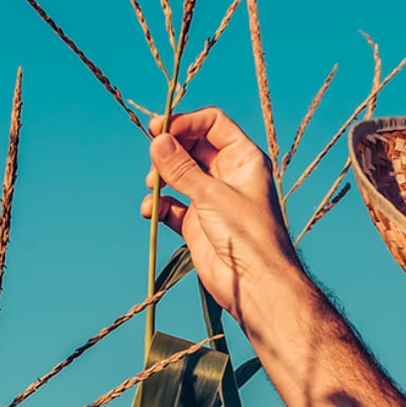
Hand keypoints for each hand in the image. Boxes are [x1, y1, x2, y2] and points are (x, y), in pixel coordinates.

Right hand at [140, 108, 306, 330]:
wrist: (254, 284)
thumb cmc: (247, 234)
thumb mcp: (212, 194)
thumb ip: (182, 167)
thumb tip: (158, 141)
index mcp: (243, 158)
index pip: (212, 124)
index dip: (186, 122)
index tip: (160, 129)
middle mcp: (227, 175)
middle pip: (192, 147)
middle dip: (170, 149)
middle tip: (152, 157)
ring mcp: (211, 199)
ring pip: (179, 175)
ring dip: (162, 177)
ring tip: (153, 186)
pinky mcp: (197, 224)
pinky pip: (173, 206)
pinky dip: (160, 206)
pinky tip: (151, 211)